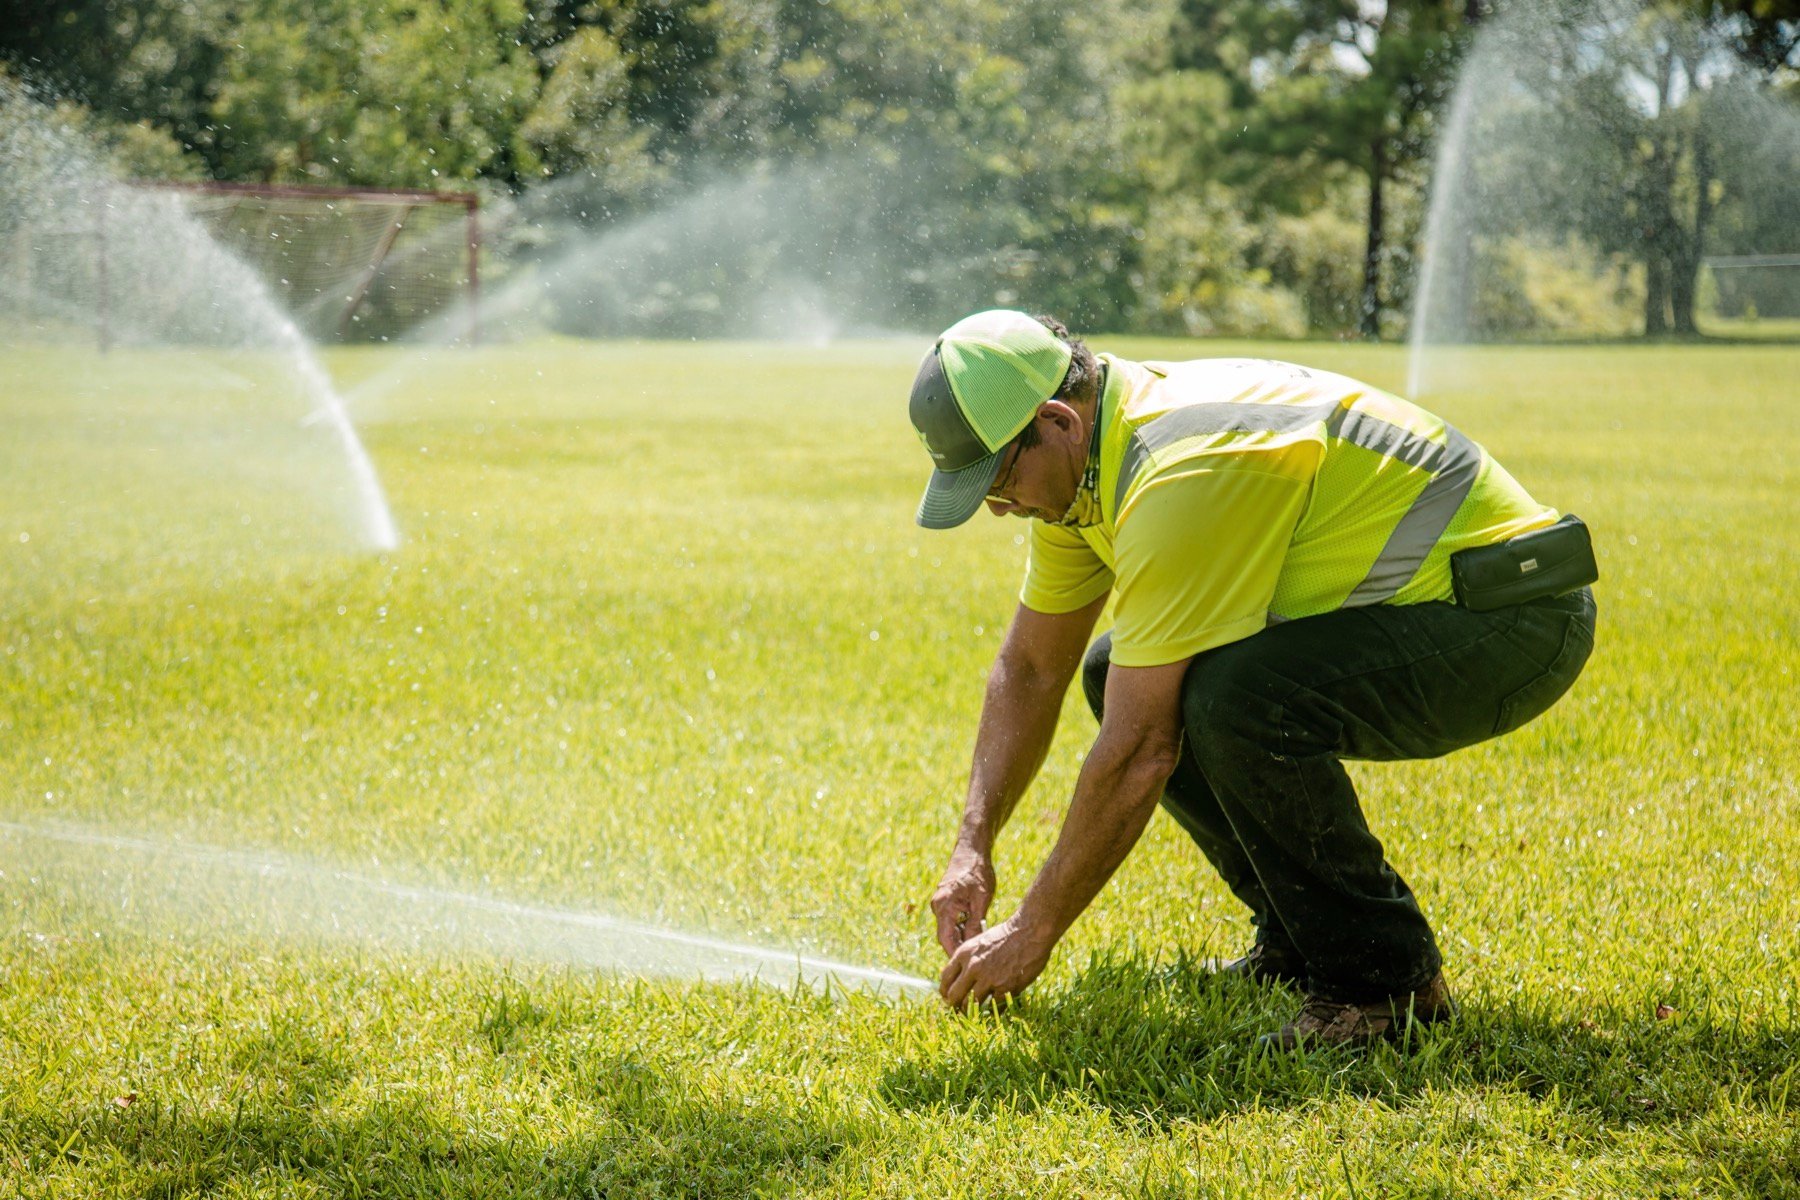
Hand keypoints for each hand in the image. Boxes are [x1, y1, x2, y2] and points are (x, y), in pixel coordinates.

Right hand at [929, 844, 995, 956]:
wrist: (971, 850)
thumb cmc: (978, 872)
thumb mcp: (981, 900)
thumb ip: (975, 923)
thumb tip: (973, 946)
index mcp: (944, 906)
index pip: (945, 939)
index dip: (955, 954)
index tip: (966, 966)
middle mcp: (938, 906)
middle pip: (946, 935)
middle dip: (959, 948)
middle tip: (975, 961)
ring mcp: (940, 903)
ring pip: (950, 928)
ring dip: (962, 937)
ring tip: (978, 950)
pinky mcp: (946, 901)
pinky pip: (952, 920)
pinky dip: (962, 927)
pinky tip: (976, 932)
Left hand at [938, 915, 1053, 1010]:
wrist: (1029, 931)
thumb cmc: (1006, 935)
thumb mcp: (979, 942)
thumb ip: (968, 959)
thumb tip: (961, 978)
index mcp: (964, 954)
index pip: (945, 978)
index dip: (945, 991)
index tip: (948, 998)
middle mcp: (973, 967)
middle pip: (954, 996)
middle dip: (954, 1006)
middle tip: (958, 1011)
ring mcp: (989, 978)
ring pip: (971, 1004)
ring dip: (971, 1012)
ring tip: (974, 1015)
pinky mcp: (1006, 987)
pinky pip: (994, 1007)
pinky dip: (994, 1011)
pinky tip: (994, 1011)